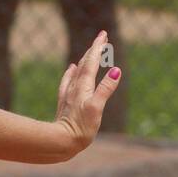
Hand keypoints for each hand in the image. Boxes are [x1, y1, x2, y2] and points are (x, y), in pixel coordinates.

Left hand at [55, 30, 121, 154]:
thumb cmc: (80, 128)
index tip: (103, 34)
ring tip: (90, 51)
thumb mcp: (97, 108)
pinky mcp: (65, 103)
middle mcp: (75, 88)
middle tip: (101, 38)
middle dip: (93, 50)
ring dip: (85, 60)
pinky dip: (71, 73)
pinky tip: (71, 69)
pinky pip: (68, 82)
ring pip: (77, 71)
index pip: (92, 62)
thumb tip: (116, 70)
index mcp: (84, 87)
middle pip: (85, 64)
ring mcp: (69, 95)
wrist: (60, 142)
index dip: (98, 47)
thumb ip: (106, 89)